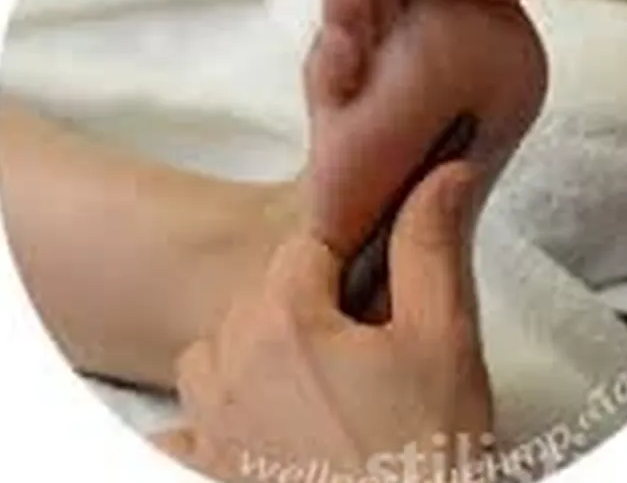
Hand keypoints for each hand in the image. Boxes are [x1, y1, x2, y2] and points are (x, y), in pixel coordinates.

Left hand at [153, 161, 492, 480]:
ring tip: (310, 383)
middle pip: (261, 296)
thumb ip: (431, 244)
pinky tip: (251, 432)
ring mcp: (210, 425)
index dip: (348, 263)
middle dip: (307, 306)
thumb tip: (442, 174)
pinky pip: (181, 428)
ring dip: (252, 355)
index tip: (375, 292)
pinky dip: (207, 422)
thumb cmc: (428, 449)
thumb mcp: (445, 336)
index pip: (307, 248)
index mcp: (286, 320)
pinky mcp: (205, 472)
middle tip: (361, 345)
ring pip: (215, 352)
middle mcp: (232, 366)